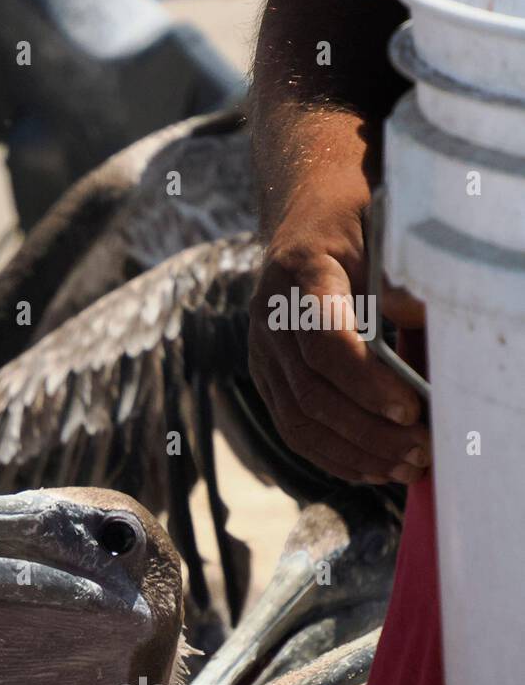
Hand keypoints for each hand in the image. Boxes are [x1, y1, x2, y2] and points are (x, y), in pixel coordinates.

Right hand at [248, 181, 429, 485]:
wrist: (308, 214)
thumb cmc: (358, 221)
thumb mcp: (386, 231)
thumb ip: (401, 280)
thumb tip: (422, 328)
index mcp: (300, 271)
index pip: (323, 339)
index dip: (365, 381)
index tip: (411, 408)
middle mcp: (268, 315)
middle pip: (311, 391)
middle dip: (369, 431)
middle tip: (421, 451)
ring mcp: (262, 350)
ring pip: (298, 419)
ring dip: (354, 452)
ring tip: (404, 469)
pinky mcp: (266, 376)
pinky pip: (292, 427)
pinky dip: (332, 455)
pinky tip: (371, 470)